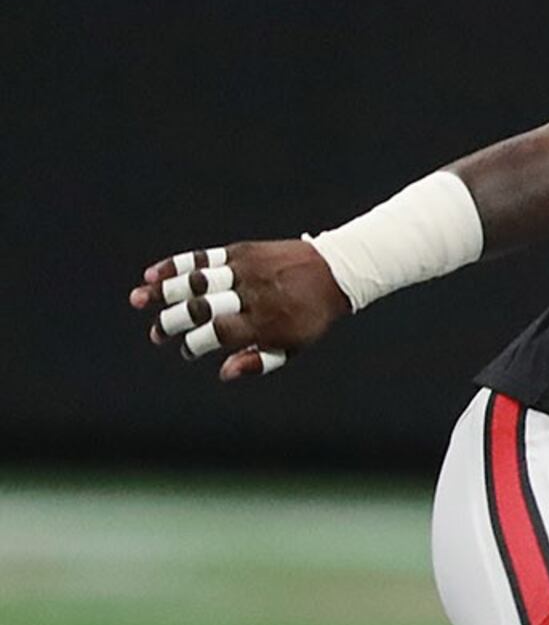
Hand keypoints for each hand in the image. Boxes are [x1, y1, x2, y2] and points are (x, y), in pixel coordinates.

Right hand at [135, 240, 347, 379]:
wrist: (336, 270)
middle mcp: (252, 295)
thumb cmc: (310, 315)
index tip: (185, 351)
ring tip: (137, 299)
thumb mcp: (295, 345)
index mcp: (265, 321)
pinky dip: (176, 265)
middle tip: (156, 334)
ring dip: (162, 290)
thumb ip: (259, 360)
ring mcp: (245, 270)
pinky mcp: (241, 251)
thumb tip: (223, 373)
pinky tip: (152, 275)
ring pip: (196, 281)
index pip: (218, 334)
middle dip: (172, 321)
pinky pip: (202, 257)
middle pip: (201, 308)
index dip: (196, 344)